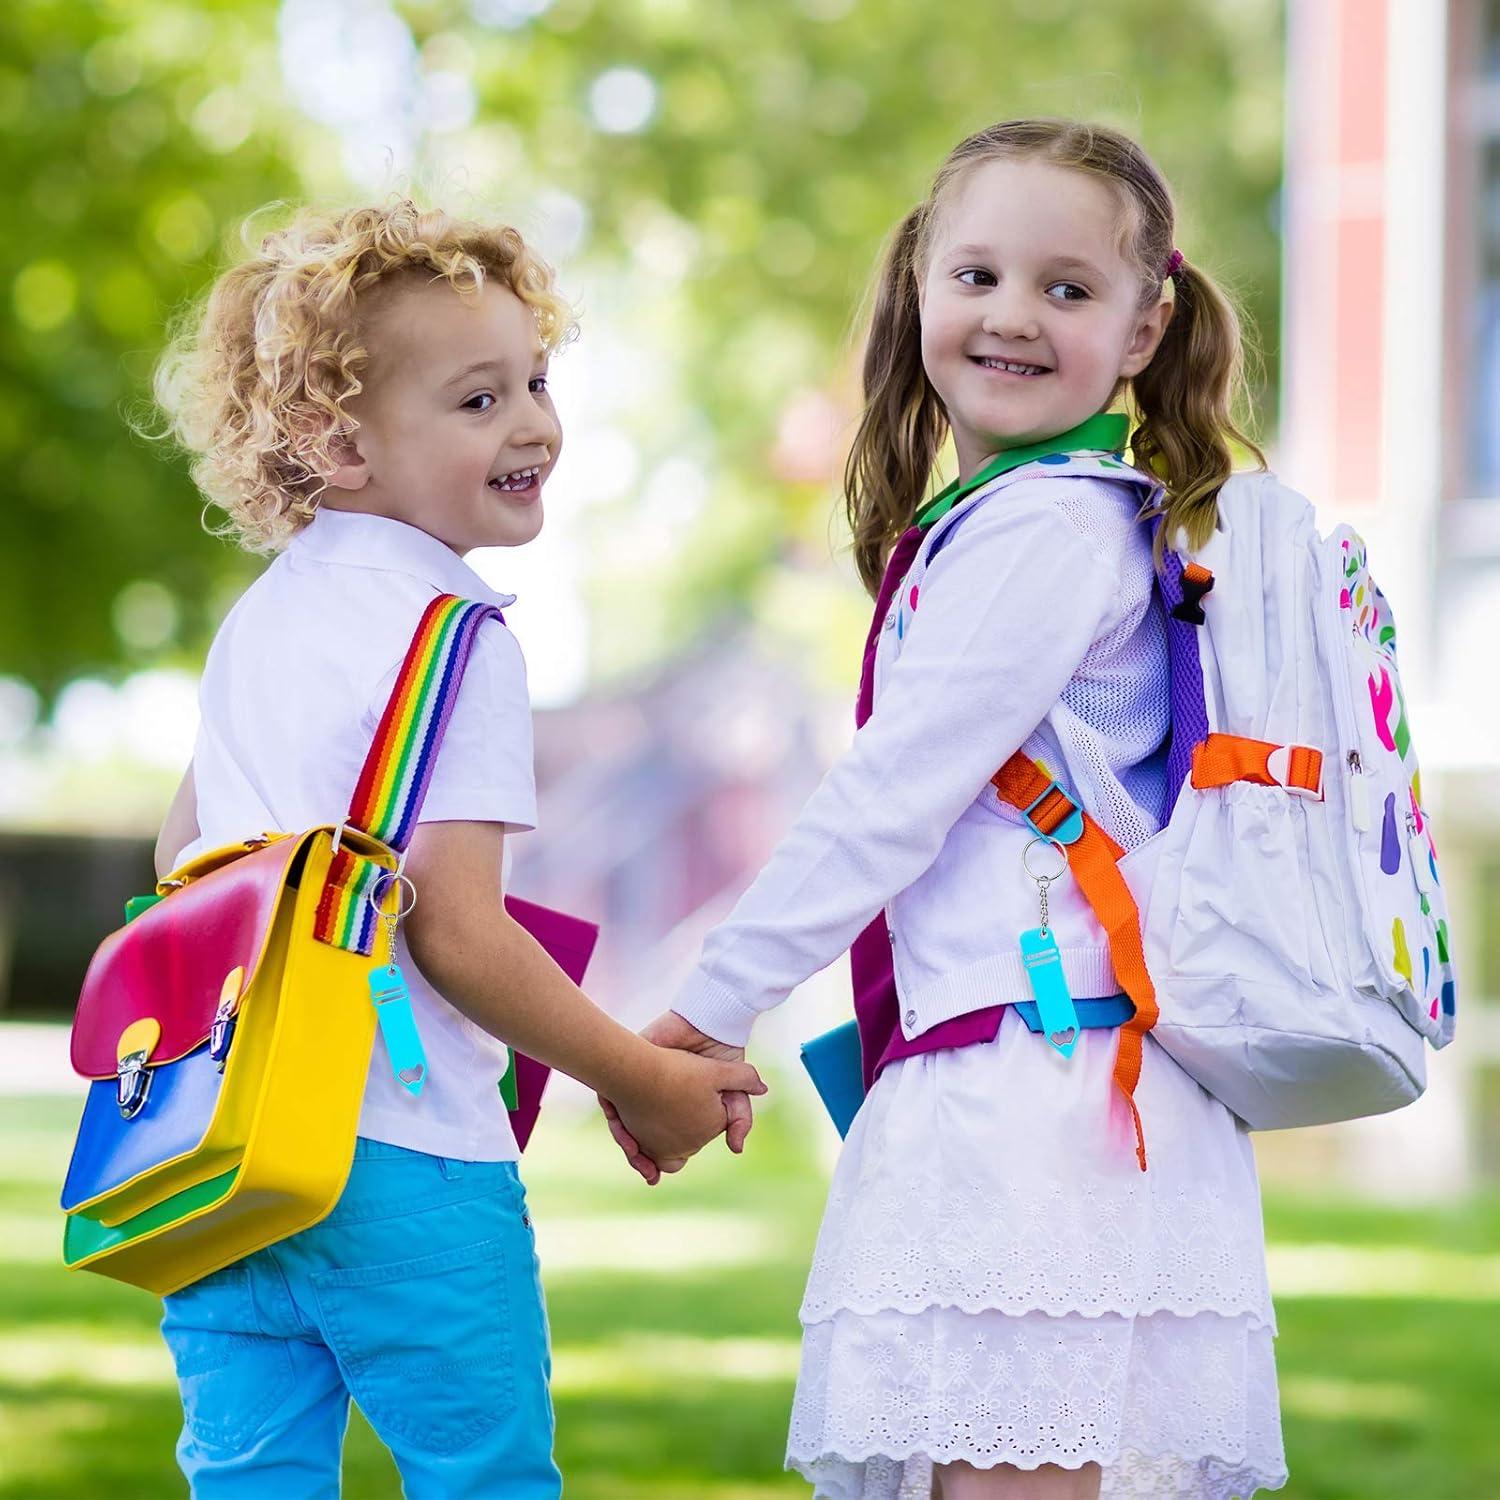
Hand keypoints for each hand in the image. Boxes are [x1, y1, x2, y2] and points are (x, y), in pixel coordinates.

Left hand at [601, 1011, 759, 1185]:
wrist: (709, 1024)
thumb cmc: (722, 1058)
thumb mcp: (733, 1094)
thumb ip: (738, 1119)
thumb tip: (736, 1149)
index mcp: (673, 1109)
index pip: (657, 1143)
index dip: (655, 1162)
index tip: (654, 1176)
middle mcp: (651, 1099)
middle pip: (634, 1136)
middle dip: (636, 1155)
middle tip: (645, 1170)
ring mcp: (635, 1085)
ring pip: (620, 1122)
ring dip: (625, 1139)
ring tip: (635, 1153)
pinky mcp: (627, 1066)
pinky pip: (610, 1098)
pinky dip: (615, 1116)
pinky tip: (624, 1128)